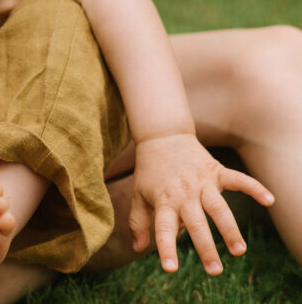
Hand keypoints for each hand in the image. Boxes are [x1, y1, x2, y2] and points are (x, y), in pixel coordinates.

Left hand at [128, 134, 274, 274]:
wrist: (162, 136)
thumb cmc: (150, 172)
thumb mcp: (138, 195)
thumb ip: (138, 222)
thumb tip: (138, 249)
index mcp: (164, 201)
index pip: (163, 229)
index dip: (166, 248)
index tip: (170, 268)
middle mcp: (183, 193)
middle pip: (196, 224)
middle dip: (206, 248)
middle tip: (214, 271)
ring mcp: (202, 182)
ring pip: (219, 208)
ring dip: (230, 229)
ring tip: (239, 251)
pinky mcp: (216, 171)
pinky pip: (238, 180)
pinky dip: (254, 188)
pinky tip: (269, 200)